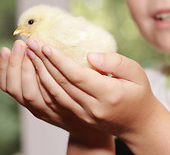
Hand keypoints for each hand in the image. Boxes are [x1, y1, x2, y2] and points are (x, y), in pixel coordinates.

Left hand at [25, 38, 169, 154]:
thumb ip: (115, 62)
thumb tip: (90, 56)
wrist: (138, 124)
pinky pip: (58, 101)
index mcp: (109, 94)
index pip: (77, 75)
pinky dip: (45, 85)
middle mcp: (93, 107)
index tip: (45, 46)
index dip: (59, 60)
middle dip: (43, 63)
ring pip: (56, 93)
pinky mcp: (80, 117)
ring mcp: (85, 115)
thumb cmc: (139, 94)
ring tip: (30, 55)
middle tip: (31, 44)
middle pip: (62, 83)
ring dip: (40, 74)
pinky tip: (39, 71)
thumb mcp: (137, 73)